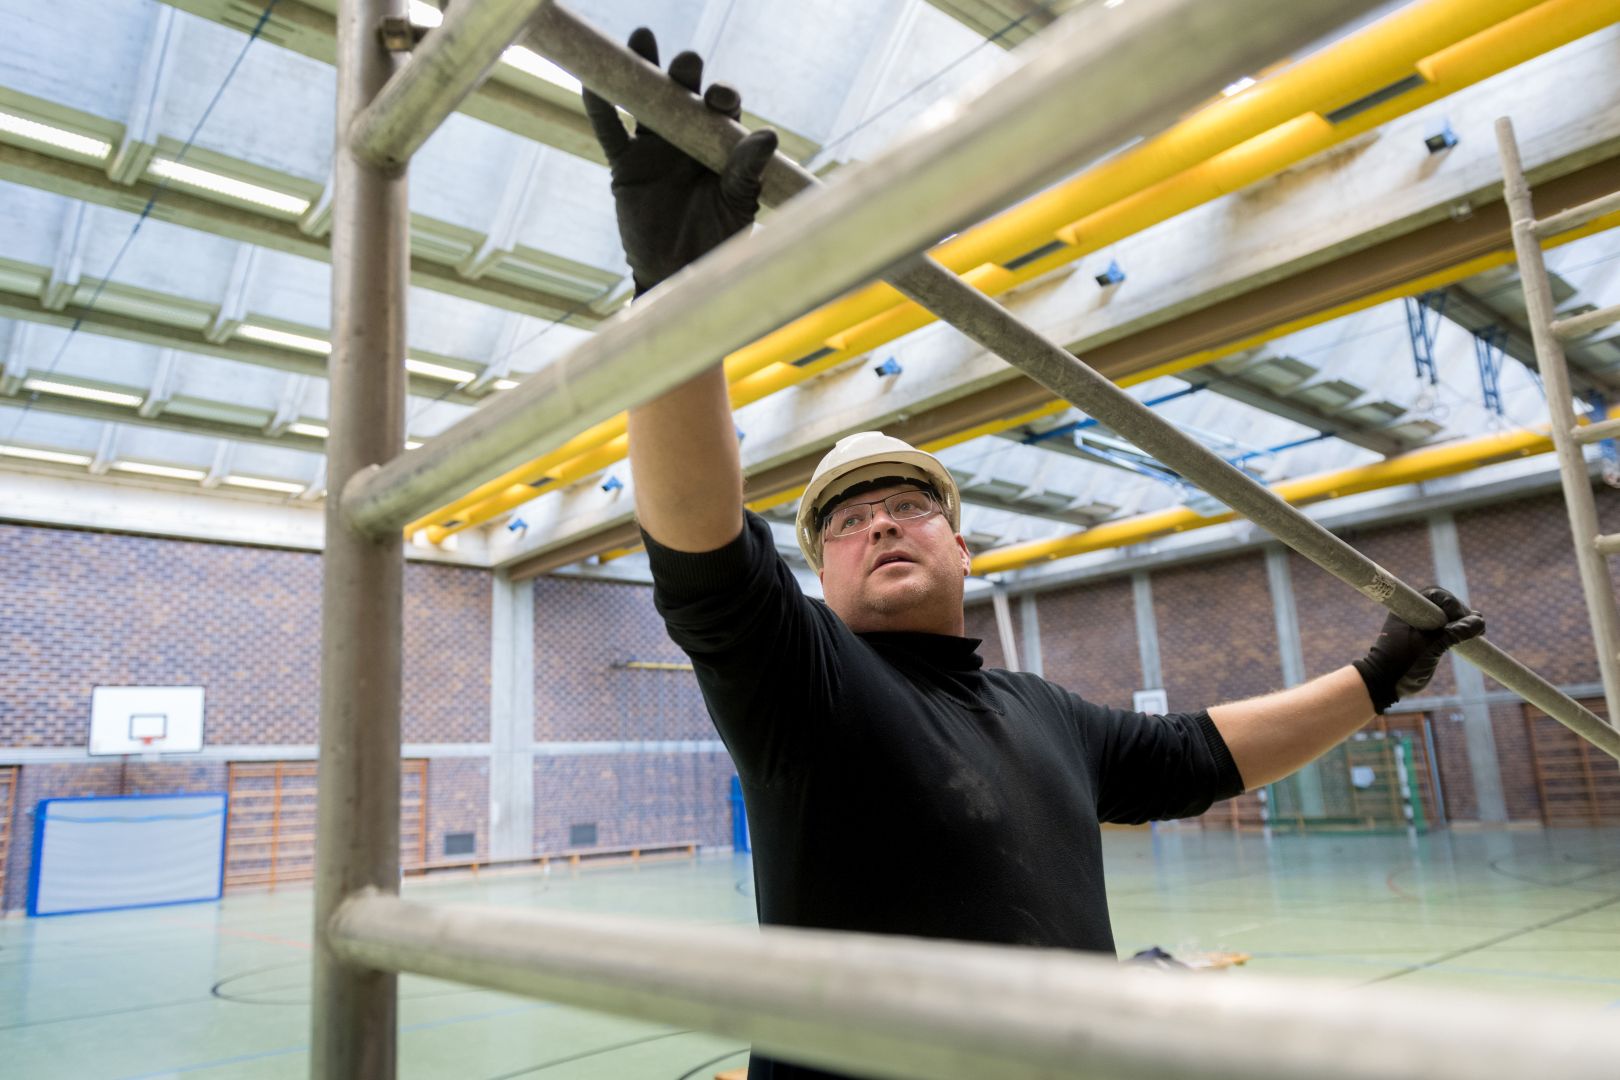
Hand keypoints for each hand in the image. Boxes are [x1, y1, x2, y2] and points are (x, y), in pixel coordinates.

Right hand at [583, 28, 778, 296]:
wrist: (680, 272)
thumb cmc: (718, 239)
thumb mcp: (738, 205)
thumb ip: (748, 170)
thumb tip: (767, 135)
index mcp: (717, 143)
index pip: (720, 107)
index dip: (720, 95)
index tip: (719, 97)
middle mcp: (686, 137)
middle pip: (683, 92)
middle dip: (685, 73)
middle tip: (686, 67)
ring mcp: (653, 148)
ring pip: (644, 100)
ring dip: (642, 70)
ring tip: (641, 39)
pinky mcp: (625, 165)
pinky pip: (609, 130)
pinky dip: (599, 106)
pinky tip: (591, 81)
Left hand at [1352, 587, 1484, 712]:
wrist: (1384, 684)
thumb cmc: (1402, 664)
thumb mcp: (1430, 648)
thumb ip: (1454, 633)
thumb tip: (1479, 621)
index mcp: (1408, 610)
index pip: (1435, 595)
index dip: (1451, 602)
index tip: (1458, 618)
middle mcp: (1415, 614)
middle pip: (1445, 604)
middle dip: (1461, 612)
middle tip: (1474, 628)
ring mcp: (1422, 626)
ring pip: (1449, 616)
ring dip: (1464, 621)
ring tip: (1478, 631)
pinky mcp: (1429, 638)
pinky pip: (1449, 628)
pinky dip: (1462, 629)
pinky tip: (1477, 632)